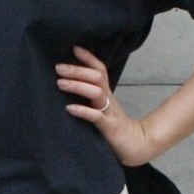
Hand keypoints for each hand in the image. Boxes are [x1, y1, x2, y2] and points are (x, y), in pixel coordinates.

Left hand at [56, 45, 159, 165]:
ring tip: (60, 83)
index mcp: (107, 94)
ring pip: (96, 93)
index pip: (100, 70)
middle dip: (77, 70)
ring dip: (77, 86)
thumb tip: (70, 86)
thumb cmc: (114, 127)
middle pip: (96, 78)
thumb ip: (90, 98)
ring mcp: (110, 113)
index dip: (88, 58)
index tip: (73, 47)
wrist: (135, 145)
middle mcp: (109, 99)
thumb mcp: (102, 109)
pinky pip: (96, 117)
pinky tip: (69, 108)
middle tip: (58, 67)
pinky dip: (82, 111)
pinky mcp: (109, 127)